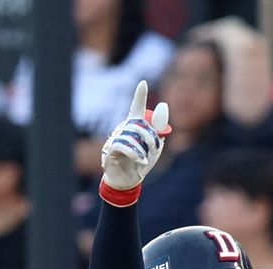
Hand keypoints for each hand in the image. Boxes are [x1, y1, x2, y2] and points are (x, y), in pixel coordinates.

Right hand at [99, 80, 170, 198]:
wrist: (129, 180)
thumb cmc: (141, 162)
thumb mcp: (155, 147)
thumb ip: (159, 129)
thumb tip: (163, 107)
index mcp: (134, 127)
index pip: (137, 108)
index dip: (140, 96)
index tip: (143, 83)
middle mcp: (124, 129)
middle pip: (138, 125)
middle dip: (151, 137)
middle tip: (156, 149)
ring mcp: (115, 138)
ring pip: (131, 136)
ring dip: (143, 148)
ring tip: (145, 159)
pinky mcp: (110, 149)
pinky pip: (122, 146)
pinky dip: (135, 154)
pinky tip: (141, 162)